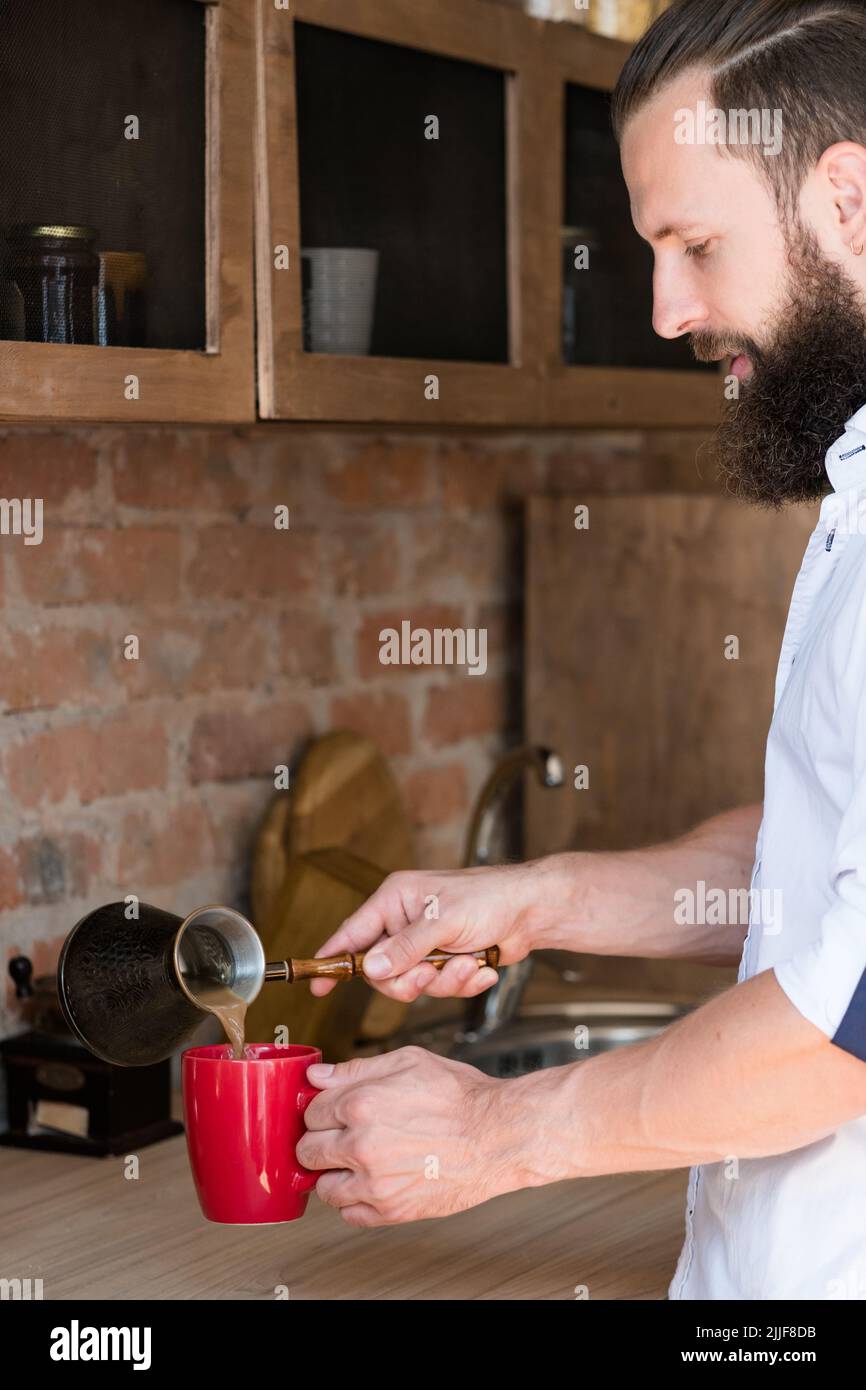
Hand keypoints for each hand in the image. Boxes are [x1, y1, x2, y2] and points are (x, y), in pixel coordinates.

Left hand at [299, 1046, 527, 1225]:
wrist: (498, 1136)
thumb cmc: (460, 1096)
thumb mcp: (408, 1062)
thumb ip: (356, 1070)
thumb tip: (315, 1077)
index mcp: (361, 1103)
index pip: (310, 1113)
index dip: (322, 1110)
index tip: (333, 1113)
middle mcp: (361, 1145)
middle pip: (307, 1151)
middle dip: (320, 1142)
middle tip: (340, 1137)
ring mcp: (374, 1183)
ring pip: (323, 1188)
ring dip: (334, 1174)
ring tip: (358, 1162)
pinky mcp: (391, 1211)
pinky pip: (349, 1214)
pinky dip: (355, 1201)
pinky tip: (372, 1182)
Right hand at [309, 862, 539, 1003]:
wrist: (531, 911)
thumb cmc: (490, 898)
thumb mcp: (444, 921)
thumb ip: (405, 948)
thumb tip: (369, 969)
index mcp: (395, 900)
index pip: (352, 933)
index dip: (333, 959)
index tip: (317, 985)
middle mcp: (405, 922)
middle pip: (382, 970)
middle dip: (409, 980)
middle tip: (428, 976)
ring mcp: (425, 944)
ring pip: (413, 984)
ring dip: (444, 980)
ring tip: (469, 964)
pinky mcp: (446, 962)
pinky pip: (440, 988)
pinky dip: (463, 982)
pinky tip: (482, 967)